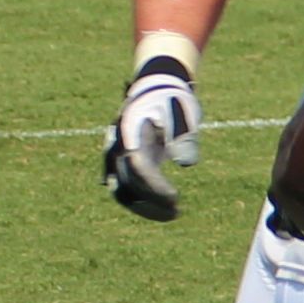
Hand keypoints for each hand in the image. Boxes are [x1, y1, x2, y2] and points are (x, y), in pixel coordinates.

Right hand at [103, 48, 202, 220]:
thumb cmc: (172, 101)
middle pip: (126, 184)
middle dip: (151, 202)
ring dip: (146, 207)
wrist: (156, 88)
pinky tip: (166, 210)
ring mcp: (117, 157)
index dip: (155, 186)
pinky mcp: (123, 166)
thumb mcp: (183, 114)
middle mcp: (117, 146)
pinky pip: (128, 191)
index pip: (137, 166)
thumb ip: (185, 138)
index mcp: (130, 130)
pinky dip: (145, 203)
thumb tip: (186, 164)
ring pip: (123, 192)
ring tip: (174, 214)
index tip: (175, 198)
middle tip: (177, 211)